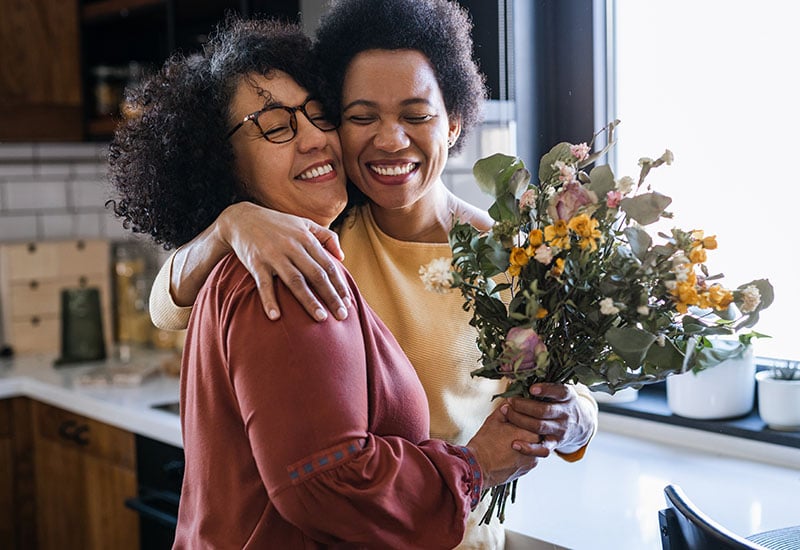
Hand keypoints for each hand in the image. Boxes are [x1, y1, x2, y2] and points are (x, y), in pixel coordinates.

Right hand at [217, 203, 350, 321]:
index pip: (328, 265)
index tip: (348, 301)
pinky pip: (264, 284)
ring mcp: (274, 255)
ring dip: (309, 301)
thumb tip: (342, 257)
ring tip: (321, 318)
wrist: (242, 218)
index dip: (339, 284)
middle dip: (331, 296)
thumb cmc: (278, 224)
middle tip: (342, 316)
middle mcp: (292, 247)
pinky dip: (269, 300)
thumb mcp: (304, 223)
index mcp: (306, 238)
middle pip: (316, 275)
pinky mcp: (256, 263)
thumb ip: (326, 236)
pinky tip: (276, 317)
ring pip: (295, 281)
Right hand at [465, 404, 552, 487]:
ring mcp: (532, 461)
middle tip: (515, 424)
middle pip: (537, 433)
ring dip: (526, 440)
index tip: (519, 412)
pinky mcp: (527, 470)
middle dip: (528, 428)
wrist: (478, 468)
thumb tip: (511, 403)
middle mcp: (536, 448)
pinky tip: (510, 449)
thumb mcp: (494, 420)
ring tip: (512, 437)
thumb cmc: (485, 443)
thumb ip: (506, 409)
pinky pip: (529, 457)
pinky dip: (523, 452)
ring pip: (535, 446)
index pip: (536, 419)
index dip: (526, 414)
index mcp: (530, 433)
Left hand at [505, 383, 593, 454]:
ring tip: (505, 412)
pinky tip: (515, 444)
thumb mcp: (559, 390)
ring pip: (539, 427)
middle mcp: (565, 413)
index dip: (546, 390)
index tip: (531, 389)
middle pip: (544, 410)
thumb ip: (545, 384)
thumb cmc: (560, 402)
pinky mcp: (556, 443)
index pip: (559, 392)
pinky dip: (528, 448)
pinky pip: (543, 449)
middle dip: (523, 405)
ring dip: (519, 420)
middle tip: (509, 401)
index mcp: (567, 397)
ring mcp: (561, 430)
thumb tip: (520, 372)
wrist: (580, 423)